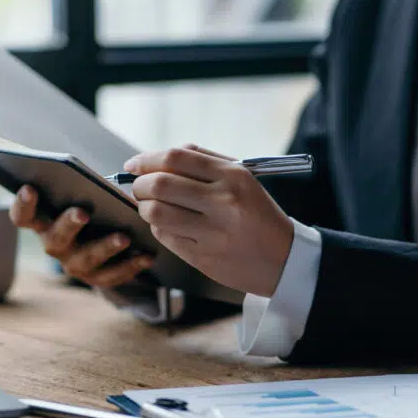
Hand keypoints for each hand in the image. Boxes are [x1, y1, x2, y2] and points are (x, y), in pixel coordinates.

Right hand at [9, 185, 153, 288]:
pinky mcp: (97, 278)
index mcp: (44, 222)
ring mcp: (75, 264)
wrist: (105, 241)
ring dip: (105, 248)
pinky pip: (113, 275)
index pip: (23, 217)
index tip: (29, 188)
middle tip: (82, 212)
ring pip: (87, 259)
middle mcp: (55, 245)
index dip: (23, 204)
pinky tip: (147, 255)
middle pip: (56, 238)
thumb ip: (80, 188)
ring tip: (124, 237)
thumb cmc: (91, 207)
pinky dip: (132, 265)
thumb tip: (94, 177)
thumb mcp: (82, 197)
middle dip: (69, 224)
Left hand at [124, 144, 293, 296]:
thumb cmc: (257, 214)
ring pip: (156, 212)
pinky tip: (167, 224)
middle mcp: (223, 202)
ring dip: (144, 207)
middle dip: (140, 184)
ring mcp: (213, 232)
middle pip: (160, 184)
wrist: (284, 259)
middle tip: (139, 187)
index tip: (133, 165)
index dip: (147, 159)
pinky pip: (165, 236)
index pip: (176, 158)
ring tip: (150, 206)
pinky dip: (158, 226)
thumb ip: (204, 161)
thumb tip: (160, 157)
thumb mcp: (243, 179)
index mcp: (233, 176)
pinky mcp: (203, 257)